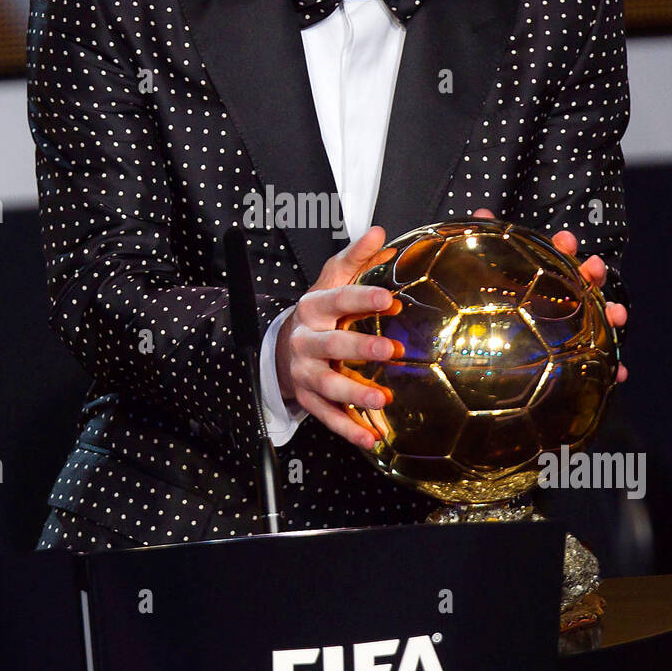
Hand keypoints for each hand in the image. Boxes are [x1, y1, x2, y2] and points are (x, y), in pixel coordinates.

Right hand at [275, 226, 402, 449]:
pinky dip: (348, 429)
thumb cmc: (318, 311)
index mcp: (314, 307)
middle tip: (390, 349)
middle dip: (359, 347)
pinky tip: (371, 438)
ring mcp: (304, 371)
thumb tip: (378, 232)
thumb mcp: (332, 279)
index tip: (387, 297)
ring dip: (354, 393)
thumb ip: (356, 257)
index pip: (337, 299)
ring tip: (382, 399)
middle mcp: (306, 340)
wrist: (281, 346)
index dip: (361, 298)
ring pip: (327, 384)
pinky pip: (327, 415)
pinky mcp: (308, 398)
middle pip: (330, 343)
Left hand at [472, 208, 627, 381]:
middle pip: (584, 285)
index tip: (566, 240)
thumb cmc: (489, 306)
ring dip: (613, 315)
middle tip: (594, 268)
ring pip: (600, 320)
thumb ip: (484, 241)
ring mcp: (571, 330)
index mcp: (542, 281)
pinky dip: (613, 369)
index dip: (563, 247)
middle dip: (594, 274)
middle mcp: (561, 302)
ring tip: (618, 315)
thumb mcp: (483, 274)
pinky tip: (620, 374)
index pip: (557, 258)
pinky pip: (599, 365)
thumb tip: (481, 212)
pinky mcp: (575, 360)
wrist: (482, 355)